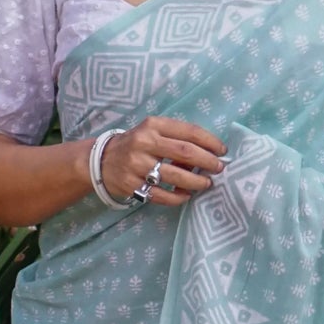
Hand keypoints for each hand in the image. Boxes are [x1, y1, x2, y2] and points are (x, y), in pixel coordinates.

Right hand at [101, 116, 225, 207]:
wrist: (101, 160)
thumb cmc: (136, 145)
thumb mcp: (152, 132)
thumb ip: (176, 138)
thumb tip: (208, 152)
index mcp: (153, 126)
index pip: (188, 131)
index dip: (210, 142)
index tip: (222, 151)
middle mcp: (144, 143)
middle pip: (185, 152)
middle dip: (207, 161)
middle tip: (219, 169)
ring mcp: (136, 165)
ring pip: (175, 176)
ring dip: (196, 182)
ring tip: (206, 184)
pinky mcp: (131, 185)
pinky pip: (162, 195)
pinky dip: (178, 197)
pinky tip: (186, 195)